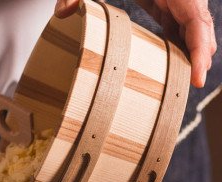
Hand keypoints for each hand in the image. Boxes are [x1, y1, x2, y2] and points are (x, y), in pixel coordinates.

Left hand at [54, 0, 216, 87]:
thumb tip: (62, 15)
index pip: (196, 17)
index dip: (199, 49)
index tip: (198, 76)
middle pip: (200, 24)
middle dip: (199, 55)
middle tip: (193, 85)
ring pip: (192, 24)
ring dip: (191, 50)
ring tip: (186, 79)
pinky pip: (177, 22)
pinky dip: (178, 42)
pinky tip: (173, 64)